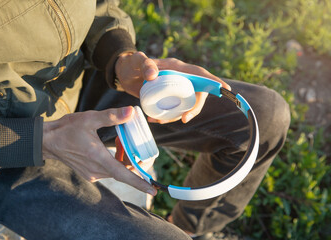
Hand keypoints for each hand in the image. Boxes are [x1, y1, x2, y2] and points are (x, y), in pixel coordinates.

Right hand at [42, 106, 156, 195]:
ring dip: (124, 160)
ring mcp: (92, 173)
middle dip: (135, 162)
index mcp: (98, 158)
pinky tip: (114, 147)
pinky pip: (108, 170)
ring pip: (116, 171)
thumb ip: (111, 116)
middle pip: (123, 172)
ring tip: (121, 142)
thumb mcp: (90, 119)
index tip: (152, 191)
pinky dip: (115, 161)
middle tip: (140, 149)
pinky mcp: (89, 173)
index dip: (140, 183)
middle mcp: (96, 170)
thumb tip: (131, 112)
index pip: (124, 174)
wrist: (48, 141)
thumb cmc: (67, 129)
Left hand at [115, 51, 230, 123]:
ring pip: (185, 105)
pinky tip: (154, 119)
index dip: (213, 81)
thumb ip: (145, 63)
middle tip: (183, 119)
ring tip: (159, 120)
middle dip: (194, 108)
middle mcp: (180, 78)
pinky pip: (173, 109)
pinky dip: (166, 117)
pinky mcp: (168, 98)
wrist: (123, 73)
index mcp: (178, 67)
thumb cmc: (131, 63)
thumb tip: (154, 75)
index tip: (225, 90)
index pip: (199, 74)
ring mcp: (174, 89)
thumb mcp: (136, 61)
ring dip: (176, 116)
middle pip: (197, 94)